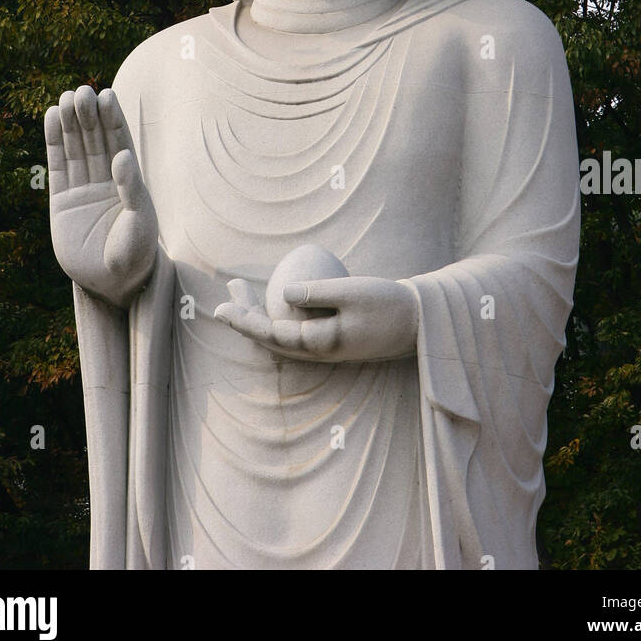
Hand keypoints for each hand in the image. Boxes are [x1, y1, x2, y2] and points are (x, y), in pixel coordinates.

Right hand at [45, 86, 157, 307]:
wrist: (113, 284)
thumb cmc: (136, 253)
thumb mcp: (141, 221)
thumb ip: (132, 189)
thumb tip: (122, 156)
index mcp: (129, 180)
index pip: (119, 142)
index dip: (113, 119)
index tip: (107, 95)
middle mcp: (106, 179)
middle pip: (96, 140)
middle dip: (89, 116)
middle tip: (82, 92)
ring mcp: (83, 188)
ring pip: (76, 148)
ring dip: (71, 123)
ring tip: (65, 99)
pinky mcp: (61, 200)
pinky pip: (57, 166)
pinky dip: (54, 142)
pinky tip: (52, 117)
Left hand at [214, 275, 418, 362]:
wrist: (419, 324)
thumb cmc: (388, 304)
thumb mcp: (353, 292)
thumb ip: (318, 293)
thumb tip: (282, 293)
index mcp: (319, 344)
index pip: (270, 333)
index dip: (243, 320)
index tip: (221, 307)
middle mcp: (317, 353)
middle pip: (269, 337)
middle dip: (245, 315)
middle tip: (229, 289)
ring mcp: (324, 349)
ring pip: (280, 336)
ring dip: (259, 313)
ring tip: (244, 287)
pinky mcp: (332, 341)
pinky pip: (295, 332)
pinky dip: (278, 315)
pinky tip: (276, 296)